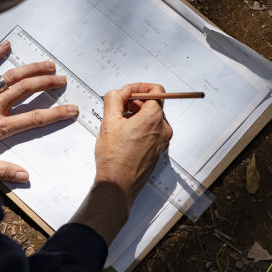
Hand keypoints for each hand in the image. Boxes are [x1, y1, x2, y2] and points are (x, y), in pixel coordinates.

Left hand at [0, 40, 77, 181]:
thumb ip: (2, 170)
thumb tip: (25, 176)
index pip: (34, 119)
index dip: (55, 114)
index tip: (71, 109)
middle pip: (27, 91)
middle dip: (47, 84)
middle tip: (62, 80)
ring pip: (11, 77)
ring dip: (31, 69)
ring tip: (47, 64)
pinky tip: (6, 45)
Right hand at [94, 83, 172, 205]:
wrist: (117, 184)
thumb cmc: (114, 158)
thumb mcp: (109, 121)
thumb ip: (114, 99)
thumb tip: (119, 92)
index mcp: (154, 118)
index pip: (156, 90)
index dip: (140, 87)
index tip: (127, 92)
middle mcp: (163, 129)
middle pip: (153, 104)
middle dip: (135, 102)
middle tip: (118, 107)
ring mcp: (162, 141)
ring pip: (151, 118)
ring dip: (136, 115)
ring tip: (119, 123)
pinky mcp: (158, 150)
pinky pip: (152, 131)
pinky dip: (140, 127)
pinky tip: (124, 135)